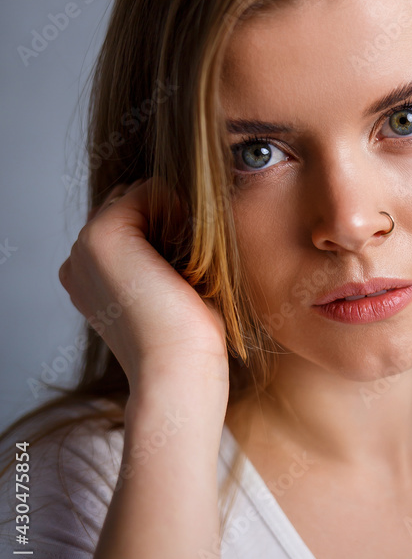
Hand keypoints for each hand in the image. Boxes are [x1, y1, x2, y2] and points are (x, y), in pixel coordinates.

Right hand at [58, 177, 228, 394]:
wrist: (178, 368)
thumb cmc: (187, 336)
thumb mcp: (166, 286)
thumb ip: (157, 251)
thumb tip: (180, 208)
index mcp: (86, 276)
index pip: (129, 220)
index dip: (165, 231)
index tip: (181, 272)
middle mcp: (78, 260)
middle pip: (133, 203)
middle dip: (166, 219)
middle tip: (184, 269)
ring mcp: (84, 246)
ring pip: (141, 195)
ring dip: (173, 216)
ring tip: (183, 264)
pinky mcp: (102, 235)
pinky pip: (149, 190)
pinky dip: (177, 210)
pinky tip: (184, 252)